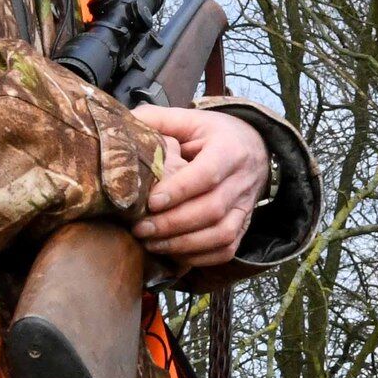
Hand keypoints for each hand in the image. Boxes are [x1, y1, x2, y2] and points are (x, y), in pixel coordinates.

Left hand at [130, 105, 267, 270]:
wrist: (255, 147)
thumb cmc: (215, 134)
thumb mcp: (191, 120)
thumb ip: (158, 120)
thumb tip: (122, 123)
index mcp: (229, 150)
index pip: (207, 174)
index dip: (180, 190)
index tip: (151, 202)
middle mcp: (242, 180)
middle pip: (212, 209)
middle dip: (173, 223)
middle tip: (140, 228)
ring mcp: (245, 207)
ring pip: (221, 234)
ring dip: (184, 244)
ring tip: (151, 243)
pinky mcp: (244, 226)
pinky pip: (226, 249)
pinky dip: (200, 257)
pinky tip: (174, 253)